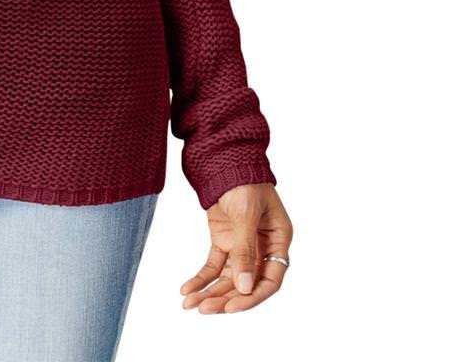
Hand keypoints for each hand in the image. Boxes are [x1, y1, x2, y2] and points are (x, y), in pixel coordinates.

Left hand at [180, 183, 292, 313]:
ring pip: (228, 278)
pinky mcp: (224, 241)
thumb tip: (244, 286)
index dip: (252, 296)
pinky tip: (187, 289)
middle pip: (246, 282)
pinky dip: (201, 278)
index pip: (270, 280)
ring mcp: (242, 245)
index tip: (231, 307)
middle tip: (204, 309)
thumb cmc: (244, 179)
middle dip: (225, 297)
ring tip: (189, 304)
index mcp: (278, 240)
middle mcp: (263, 247)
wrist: (224, 157)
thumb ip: (245, 249)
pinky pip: (214, 266)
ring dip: (210, 291)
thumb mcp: (246, 214)